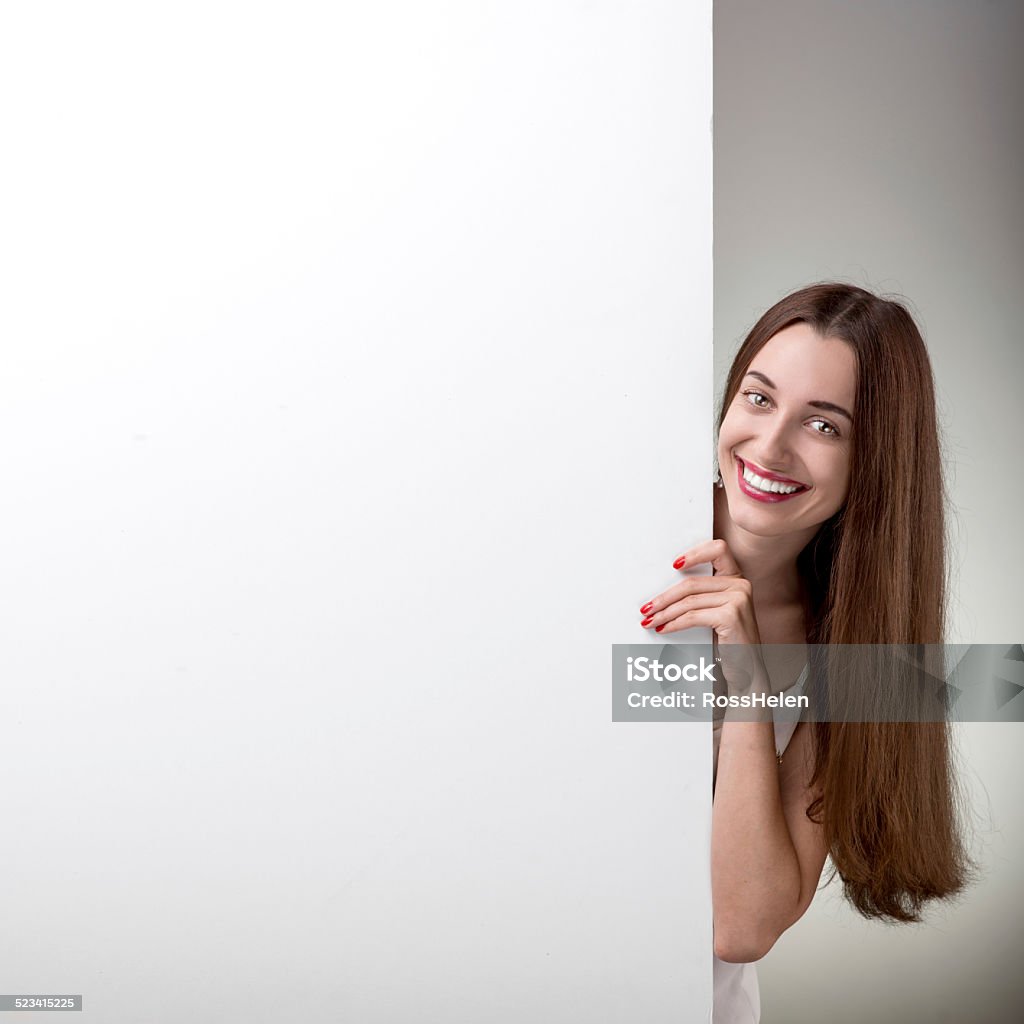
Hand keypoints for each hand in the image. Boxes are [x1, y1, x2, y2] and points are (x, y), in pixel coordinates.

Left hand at [639, 539, 767, 695]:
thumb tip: (666, 591)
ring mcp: (738, 599)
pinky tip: (663, 628)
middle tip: (647, 607)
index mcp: (737, 579)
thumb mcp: (718, 612)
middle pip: (691, 583)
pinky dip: (673, 623)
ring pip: (688, 601)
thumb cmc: (730, 642)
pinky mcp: (731, 615)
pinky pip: (692, 616)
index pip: (718, 549)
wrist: (747, 670)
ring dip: (664, 612)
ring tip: (650, 620)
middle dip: (664, 597)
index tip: (673, 565)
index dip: (695, 553)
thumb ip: (703, 595)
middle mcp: (740, 585)